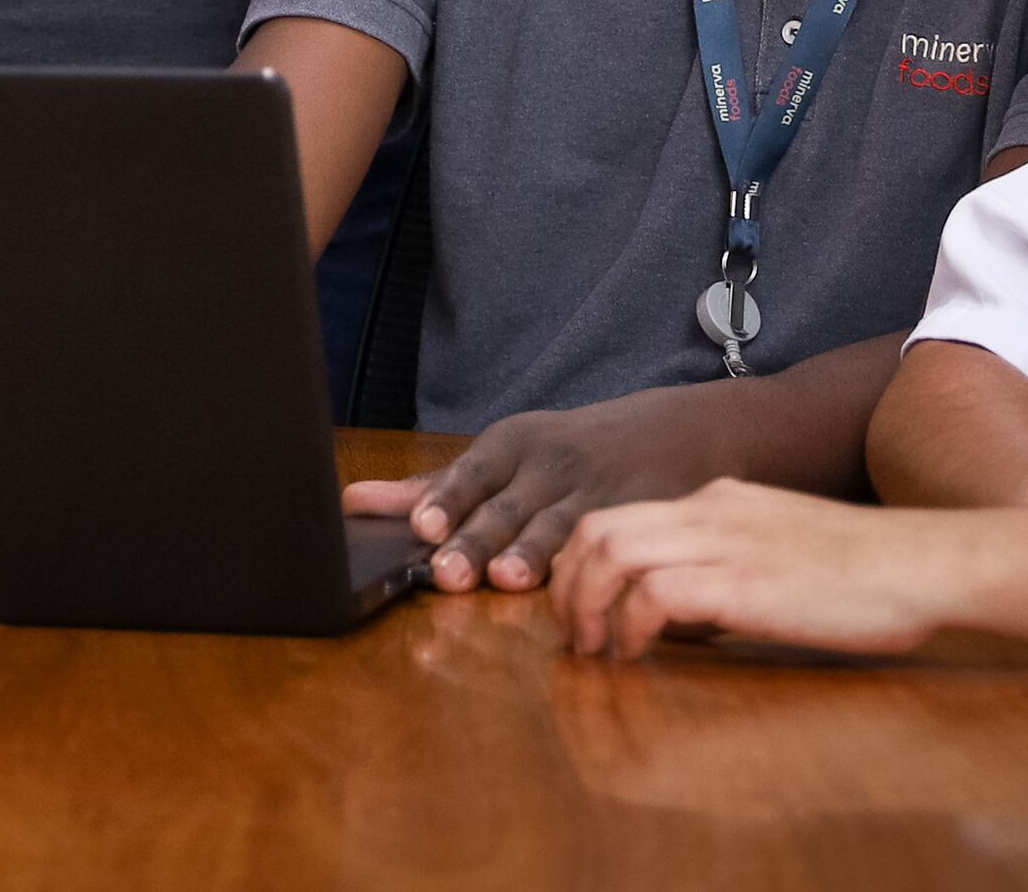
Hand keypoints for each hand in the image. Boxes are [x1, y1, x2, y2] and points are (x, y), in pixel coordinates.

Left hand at [346, 393, 724, 592]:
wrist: (675, 433)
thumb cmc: (566, 452)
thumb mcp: (505, 456)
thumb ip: (433, 488)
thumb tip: (353, 503)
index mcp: (513, 444)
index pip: (472, 473)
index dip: (446, 502)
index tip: (422, 528)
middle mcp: (551, 466)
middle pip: (508, 508)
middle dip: (477, 541)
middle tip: (447, 573)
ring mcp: (596, 494)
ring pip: (556, 529)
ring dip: (530, 555)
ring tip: (506, 580)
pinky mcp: (636, 521)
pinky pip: (608, 547)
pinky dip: (588, 569)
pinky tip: (574, 595)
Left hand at [550, 479, 960, 662]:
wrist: (924, 563)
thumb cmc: (869, 574)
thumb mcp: (782, 551)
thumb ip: (731, 565)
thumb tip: (688, 613)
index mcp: (720, 501)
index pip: (621, 516)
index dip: (584, 563)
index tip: (583, 607)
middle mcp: (710, 510)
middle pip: (596, 529)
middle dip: (567, 584)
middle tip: (574, 634)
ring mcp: (723, 542)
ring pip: (609, 552)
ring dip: (586, 604)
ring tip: (593, 650)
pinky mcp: (741, 582)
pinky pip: (652, 595)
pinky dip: (630, 626)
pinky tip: (638, 655)